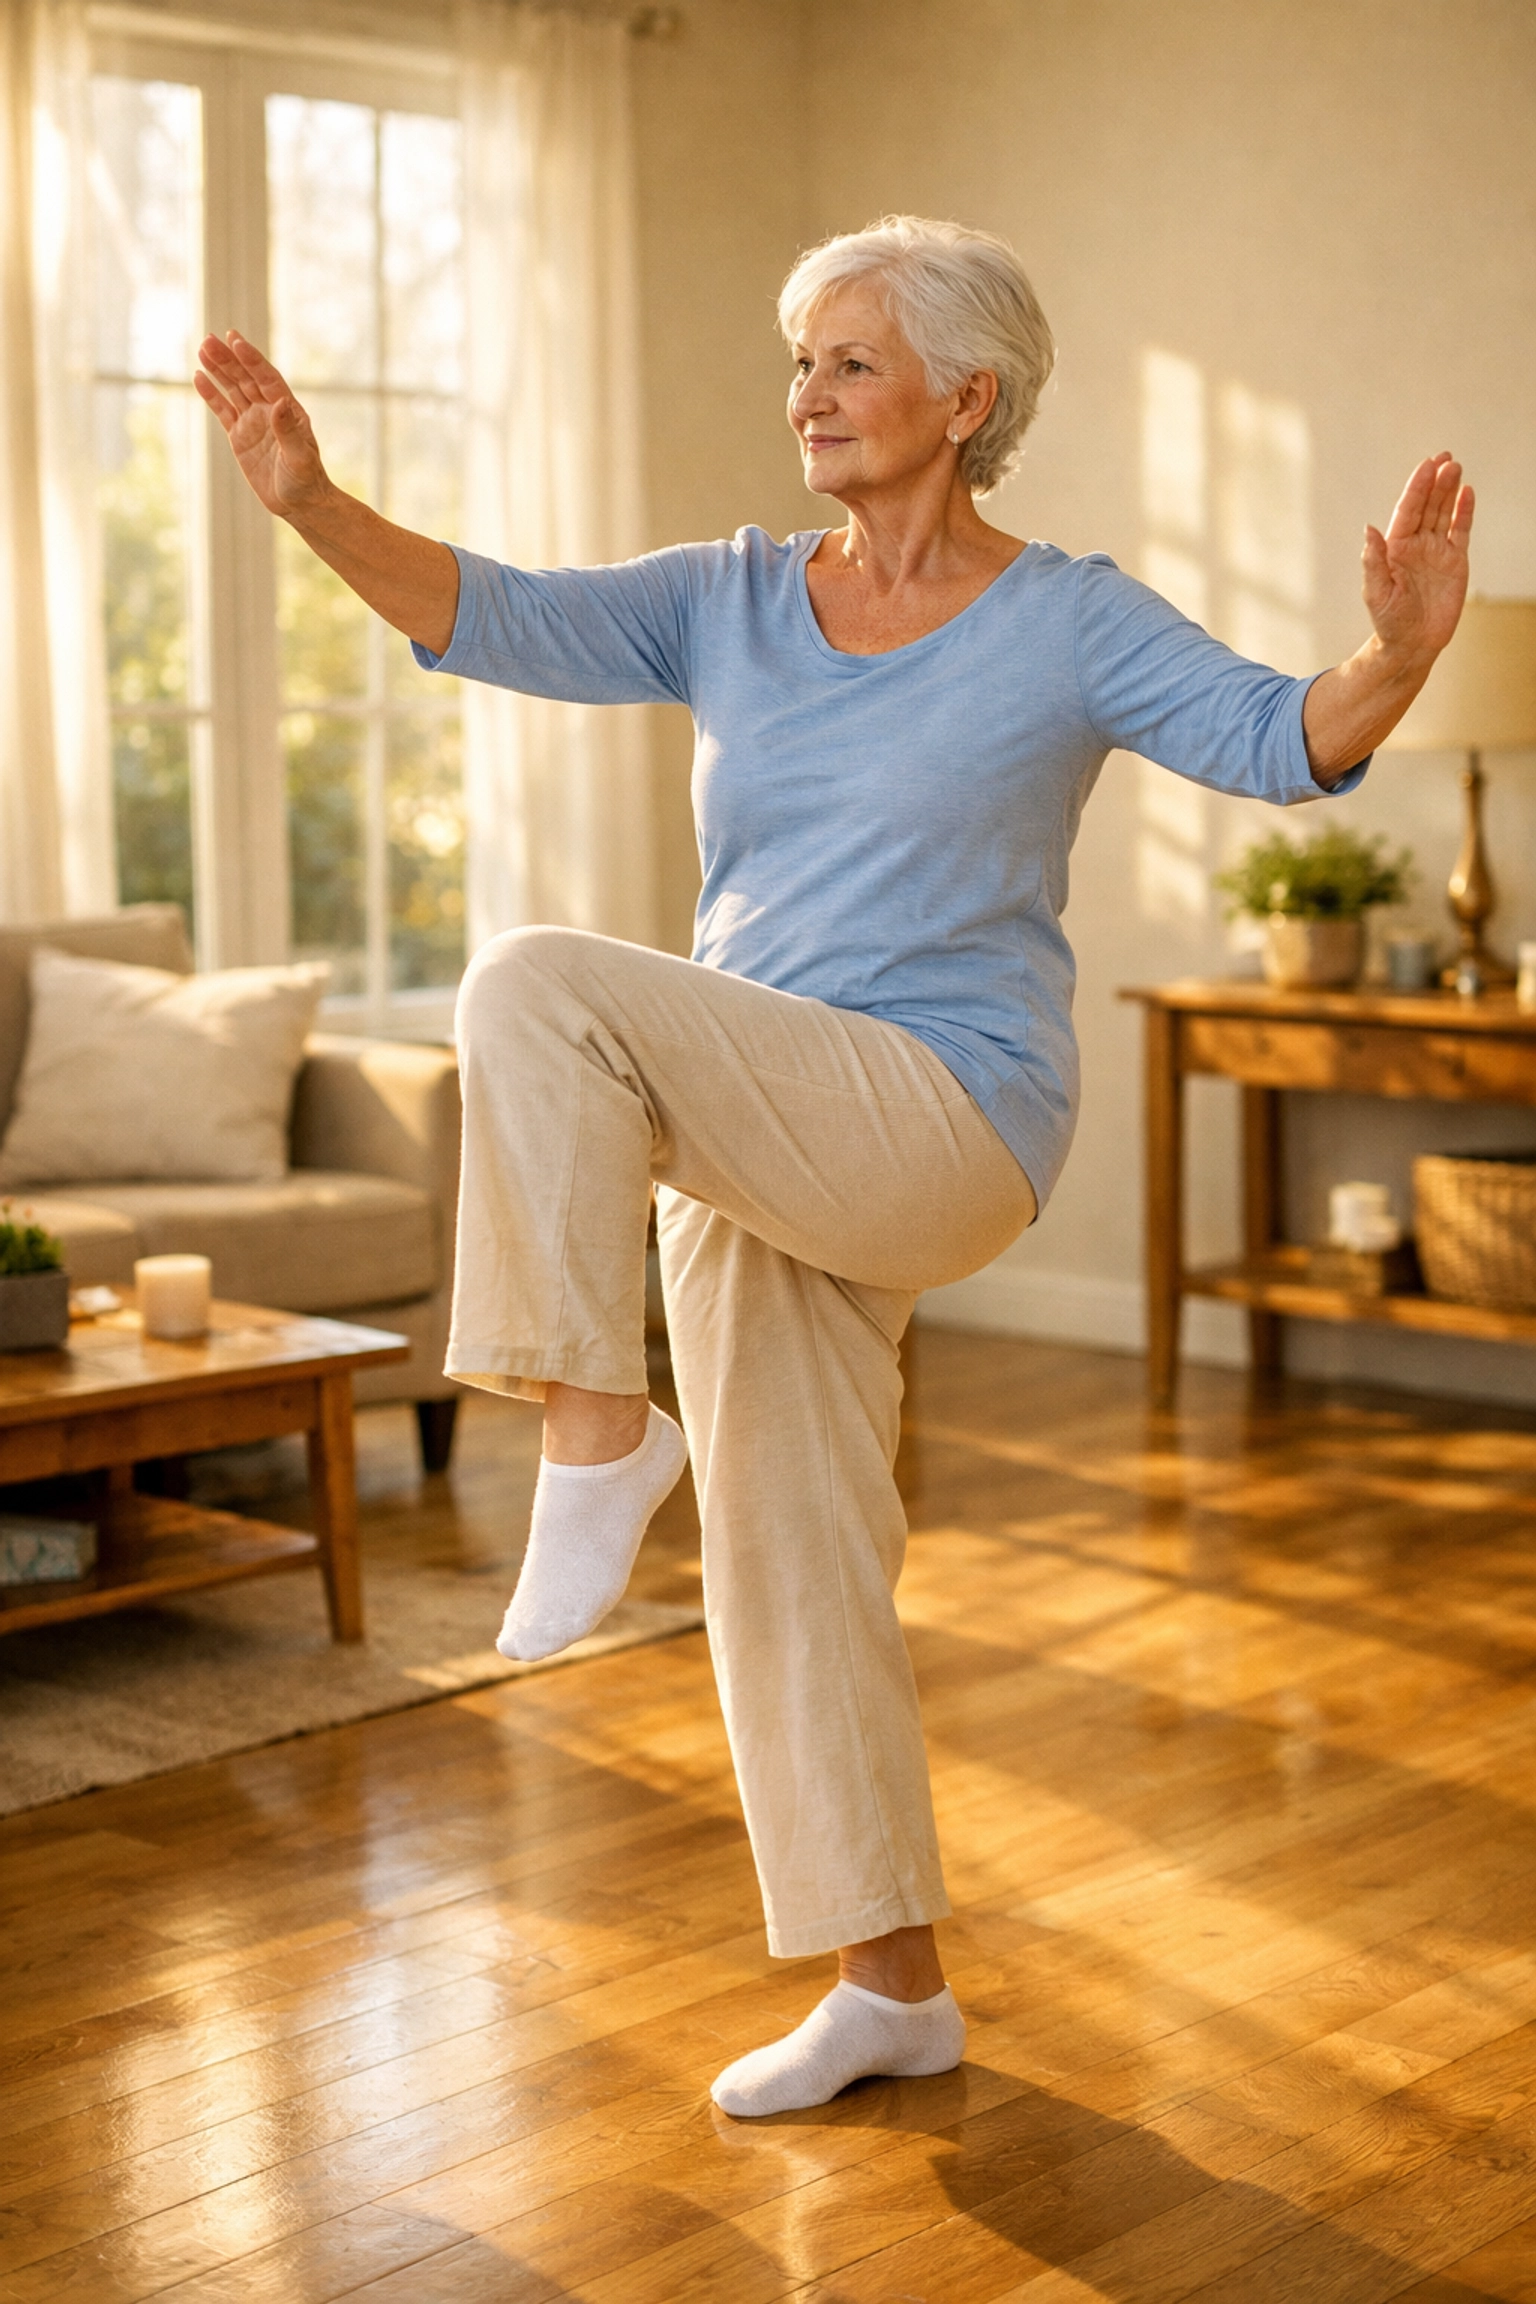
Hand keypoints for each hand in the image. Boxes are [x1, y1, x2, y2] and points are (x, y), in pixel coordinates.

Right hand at [194, 331, 327, 519]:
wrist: (299, 503)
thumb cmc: (306, 481)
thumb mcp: (299, 458)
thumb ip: (289, 431)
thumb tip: (279, 403)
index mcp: (288, 410)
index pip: (267, 378)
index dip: (252, 360)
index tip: (235, 340)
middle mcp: (269, 410)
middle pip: (246, 378)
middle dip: (229, 359)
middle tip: (209, 339)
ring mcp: (253, 421)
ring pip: (233, 389)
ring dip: (219, 369)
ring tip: (203, 348)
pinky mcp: (240, 436)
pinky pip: (223, 410)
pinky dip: (212, 394)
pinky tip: (199, 377)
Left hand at [1362, 452, 1474, 669]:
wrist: (1411, 645)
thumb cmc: (1389, 622)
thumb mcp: (1376, 592)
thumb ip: (1373, 560)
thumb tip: (1368, 528)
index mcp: (1395, 548)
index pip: (1407, 510)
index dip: (1417, 488)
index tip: (1426, 466)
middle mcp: (1415, 545)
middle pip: (1426, 506)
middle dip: (1435, 482)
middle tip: (1445, 458)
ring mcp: (1435, 551)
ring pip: (1443, 513)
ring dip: (1449, 491)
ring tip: (1455, 467)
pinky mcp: (1454, 562)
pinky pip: (1459, 531)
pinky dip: (1464, 512)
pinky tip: (1466, 493)